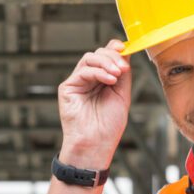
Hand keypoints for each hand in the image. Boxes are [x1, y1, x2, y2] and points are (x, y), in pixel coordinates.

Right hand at [56, 40, 131, 169]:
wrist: (96, 144)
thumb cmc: (108, 126)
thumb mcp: (122, 95)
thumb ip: (123, 74)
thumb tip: (126, 53)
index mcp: (102, 80)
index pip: (107, 56)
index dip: (115, 49)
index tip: (125, 49)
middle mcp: (89, 79)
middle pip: (99, 53)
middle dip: (113, 57)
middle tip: (123, 68)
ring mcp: (78, 82)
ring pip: (90, 58)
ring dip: (106, 62)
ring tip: (117, 74)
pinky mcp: (68, 87)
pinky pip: (83, 71)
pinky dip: (98, 72)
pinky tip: (109, 80)